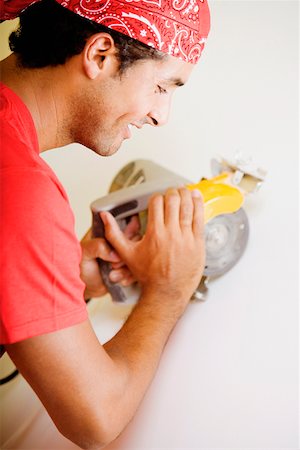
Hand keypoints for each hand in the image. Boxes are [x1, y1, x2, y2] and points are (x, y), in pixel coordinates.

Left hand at [80, 216, 139, 298]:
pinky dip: (130, 277)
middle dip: (126, 257)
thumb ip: (97, 246)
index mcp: (108, 235)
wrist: (82, 287)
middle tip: (113, 266)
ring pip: (137, 259)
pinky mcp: (127, 270)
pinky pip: (137, 271)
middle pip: (134, 244)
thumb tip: (116, 254)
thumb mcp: (84, 252)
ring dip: (127, 269)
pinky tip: (121, 281)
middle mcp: (118, 244)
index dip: (127, 236)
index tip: (121, 249)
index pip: (125, 228)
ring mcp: (124, 258)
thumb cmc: (79, 266)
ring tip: (112, 276)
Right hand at [100, 187, 204, 314]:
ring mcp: (187, 238)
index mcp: (154, 233)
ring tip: (184, 191)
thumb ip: (113, 233)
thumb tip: (104, 217)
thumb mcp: (126, 254)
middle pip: (173, 200)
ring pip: (188, 206)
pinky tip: (197, 197)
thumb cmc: (148, 275)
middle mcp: (171, 233)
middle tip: (171, 193)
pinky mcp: (198, 243)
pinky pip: (200, 218)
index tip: (157, 200)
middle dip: (171, 193)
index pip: (156, 202)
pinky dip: (199, 205)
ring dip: (186, 194)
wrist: (166, 293)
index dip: (156, 197)